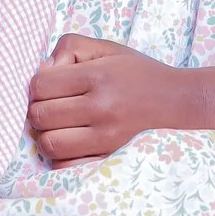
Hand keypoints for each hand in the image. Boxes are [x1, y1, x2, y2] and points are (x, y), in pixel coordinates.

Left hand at [26, 35, 200, 165]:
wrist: (176, 102)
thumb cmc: (136, 73)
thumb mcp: (106, 48)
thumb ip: (69, 48)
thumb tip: (43, 71)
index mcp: (98, 77)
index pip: (41, 86)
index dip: (38, 85)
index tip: (50, 85)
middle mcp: (101, 108)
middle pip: (40, 116)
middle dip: (39, 109)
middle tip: (53, 105)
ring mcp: (106, 138)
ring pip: (49, 143)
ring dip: (46, 134)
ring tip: (60, 125)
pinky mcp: (108, 158)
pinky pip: (65, 167)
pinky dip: (60, 156)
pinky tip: (71, 142)